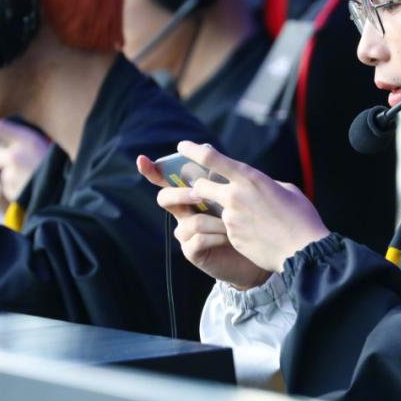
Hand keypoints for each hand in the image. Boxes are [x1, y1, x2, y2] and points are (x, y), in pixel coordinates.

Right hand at [137, 155, 269, 288]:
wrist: (258, 251)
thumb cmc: (246, 219)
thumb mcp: (234, 194)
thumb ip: (219, 176)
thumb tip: (207, 148)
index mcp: (190, 195)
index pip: (166, 180)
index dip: (152, 170)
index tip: (141, 159)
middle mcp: (183, 213)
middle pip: (165, 198)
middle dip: (181, 194)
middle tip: (200, 194)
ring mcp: (185, 234)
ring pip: (190, 221)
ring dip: (214, 220)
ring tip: (232, 223)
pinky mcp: (192, 252)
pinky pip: (198, 239)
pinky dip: (217, 236)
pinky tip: (230, 237)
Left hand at [173, 142, 328, 273]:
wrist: (303, 250)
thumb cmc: (301, 217)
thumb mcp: (286, 190)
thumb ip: (264, 184)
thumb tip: (256, 186)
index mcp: (249, 178)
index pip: (211, 158)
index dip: (193, 150)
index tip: (183, 146)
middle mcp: (235, 195)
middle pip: (200, 186)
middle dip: (199, 186)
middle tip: (203, 187)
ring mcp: (231, 218)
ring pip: (216, 210)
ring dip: (226, 211)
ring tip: (253, 219)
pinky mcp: (231, 236)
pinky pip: (227, 228)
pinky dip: (237, 229)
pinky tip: (256, 234)